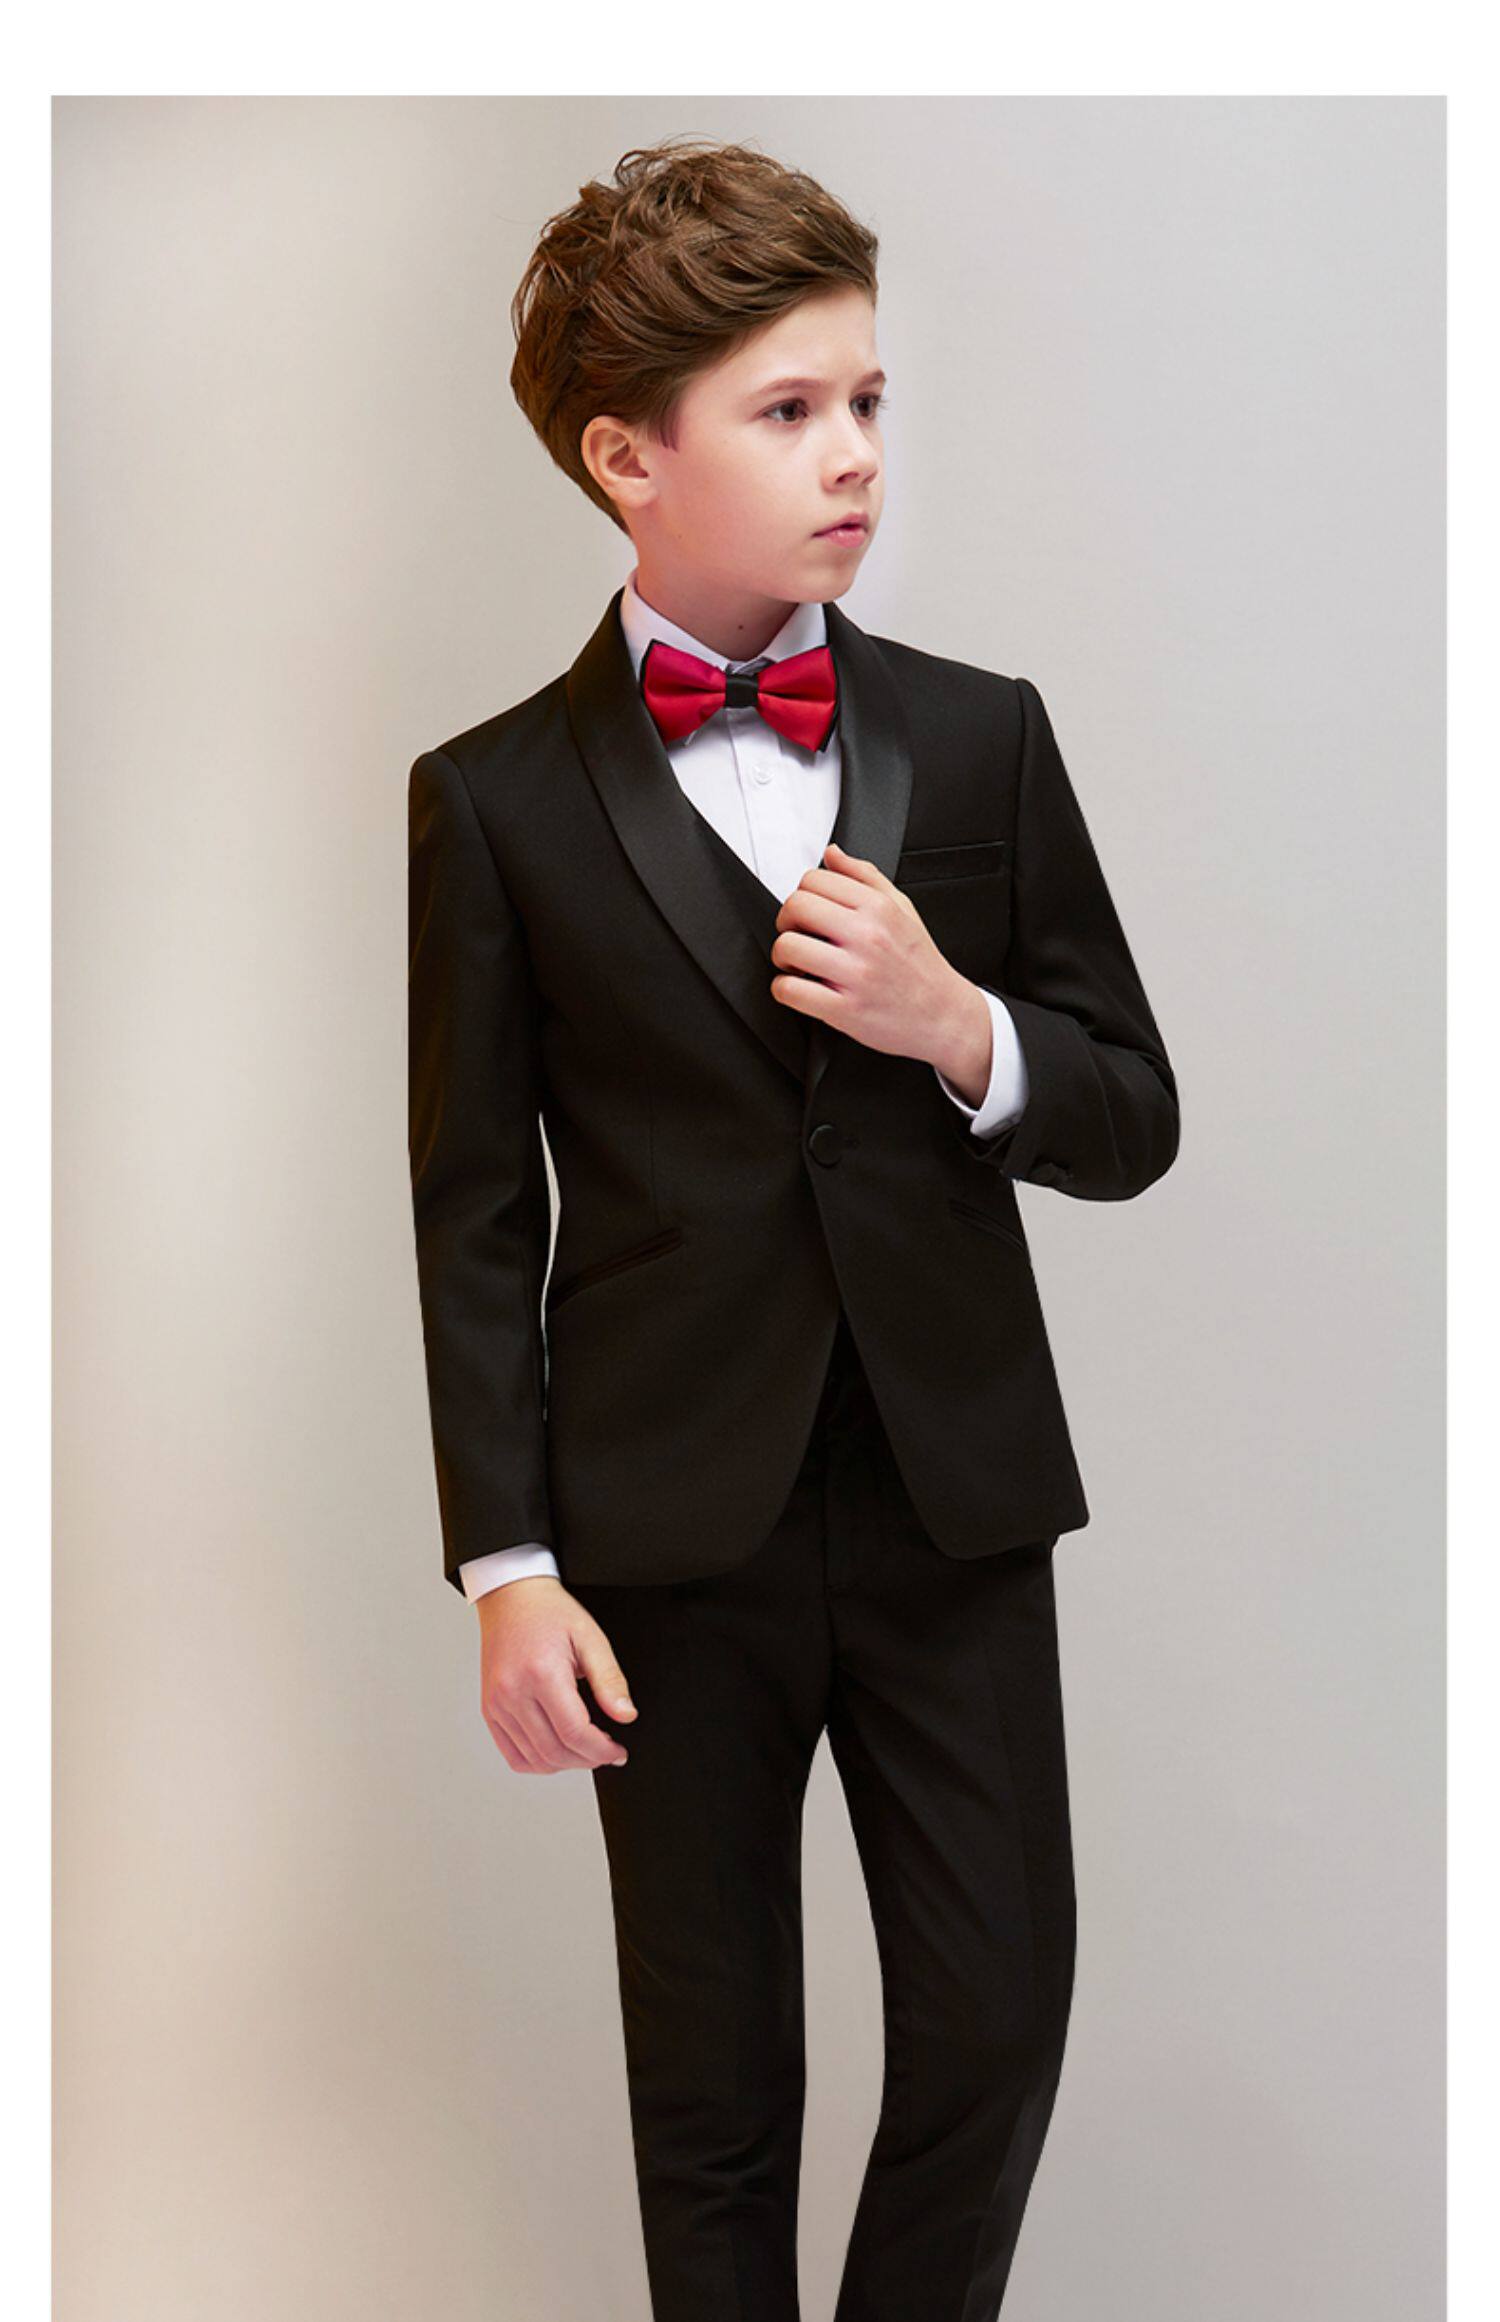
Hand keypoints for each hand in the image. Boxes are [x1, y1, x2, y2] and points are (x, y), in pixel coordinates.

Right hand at [475, 1577, 638, 1773]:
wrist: (511, 1597)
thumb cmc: (550, 1612)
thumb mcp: (590, 1638)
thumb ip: (610, 1680)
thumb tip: (626, 1715)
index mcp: (541, 1674)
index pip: (574, 1732)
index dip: (602, 1749)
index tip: (618, 1750)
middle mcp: (512, 1692)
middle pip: (554, 1751)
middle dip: (588, 1760)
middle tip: (607, 1753)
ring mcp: (497, 1704)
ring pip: (534, 1759)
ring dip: (565, 1764)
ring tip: (585, 1751)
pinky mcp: (490, 1710)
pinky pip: (513, 1755)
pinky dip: (538, 1762)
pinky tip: (558, 1750)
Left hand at [770, 841, 993, 1099]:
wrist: (943, 1015)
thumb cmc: (920, 965)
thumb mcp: (902, 910)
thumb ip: (865, 876)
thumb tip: (833, 853)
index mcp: (879, 908)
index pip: (814, 879)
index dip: (803, 894)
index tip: (808, 911)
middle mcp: (867, 937)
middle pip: (796, 907)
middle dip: (787, 921)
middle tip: (798, 934)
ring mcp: (855, 974)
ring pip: (788, 946)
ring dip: (782, 956)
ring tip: (797, 964)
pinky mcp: (844, 1009)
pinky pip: (791, 991)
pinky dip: (784, 989)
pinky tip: (800, 988)